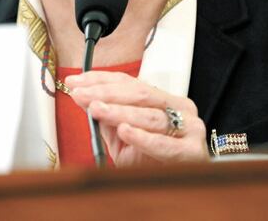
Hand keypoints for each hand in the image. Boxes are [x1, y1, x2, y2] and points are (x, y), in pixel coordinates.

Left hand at [64, 71, 207, 166]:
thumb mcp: (126, 137)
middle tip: (81, 94)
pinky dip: (142, 137)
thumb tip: (83, 100)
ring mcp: (189, 128)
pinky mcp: (192, 151)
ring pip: (149, 116)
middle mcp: (180, 107)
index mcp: (164, 100)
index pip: (129, 82)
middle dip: (105, 93)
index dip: (100, 80)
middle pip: (138, 93)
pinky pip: (163, 144)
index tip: (74, 81)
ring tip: (96, 109)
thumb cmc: (154, 161)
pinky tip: (124, 131)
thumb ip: (108, 119)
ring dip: (118, 111)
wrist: (184, 187)